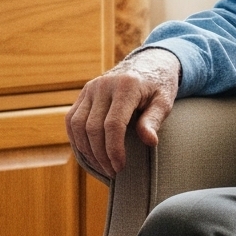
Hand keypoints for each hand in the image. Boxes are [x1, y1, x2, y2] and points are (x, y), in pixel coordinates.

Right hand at [67, 48, 181, 178]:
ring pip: (77, 125)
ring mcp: (90, 88)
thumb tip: (150, 141)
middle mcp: (103, 85)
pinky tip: (88, 153)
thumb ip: (154, 120)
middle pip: (92, 127)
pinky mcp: (84, 93)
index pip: (113, 124)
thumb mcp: (164, 101)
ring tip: (101, 166)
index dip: (114, 150)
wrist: (148, 63)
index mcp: (126, 86)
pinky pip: (71, 119)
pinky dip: (76, 139)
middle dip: (100, 155)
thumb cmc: (159, 86)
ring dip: (86, 150)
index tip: (120, 166)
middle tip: (113, 172)